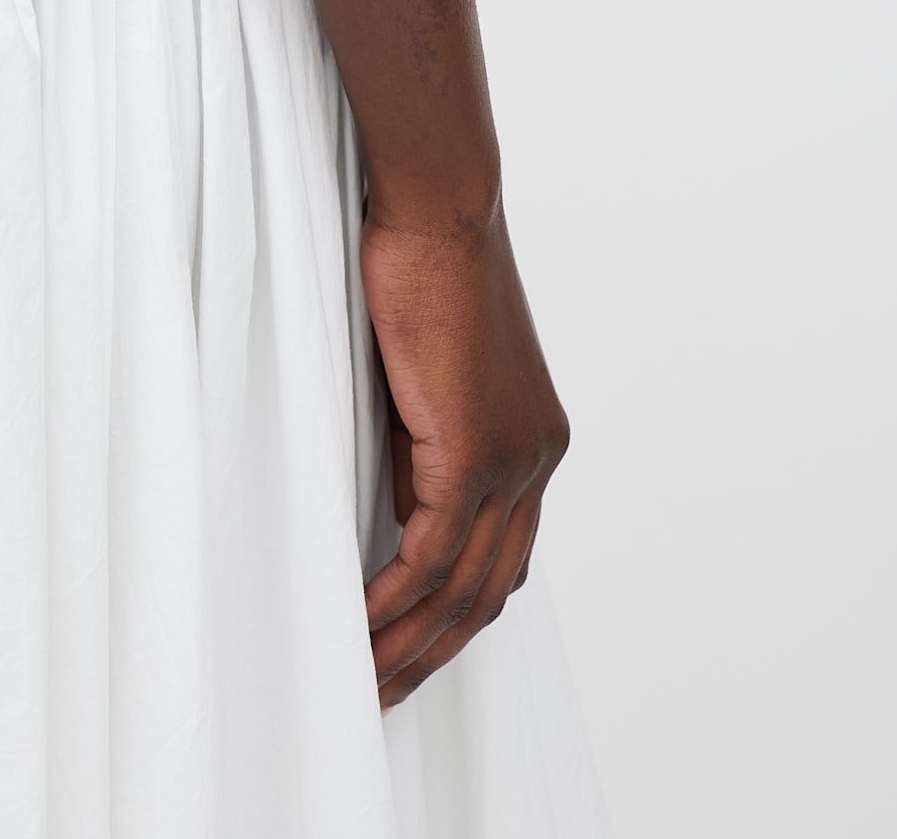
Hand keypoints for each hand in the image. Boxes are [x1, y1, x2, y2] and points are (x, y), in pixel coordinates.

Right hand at [359, 202, 568, 708]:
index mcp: (535, 442)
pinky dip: (393, 599)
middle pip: (490, 592)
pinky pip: (433, 555)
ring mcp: (514, 460)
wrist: (439, 205)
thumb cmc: (421, 263)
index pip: (504, 556)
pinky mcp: (474, 451)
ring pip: (464, 589)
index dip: (458, 612)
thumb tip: (401, 507)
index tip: (409, 645)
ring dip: (411, 645)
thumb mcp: (425, 375)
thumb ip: (423, 444)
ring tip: (363, 681)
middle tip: (381, 692)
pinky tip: (358, 626)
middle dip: (434, 653)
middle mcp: (538, 460)